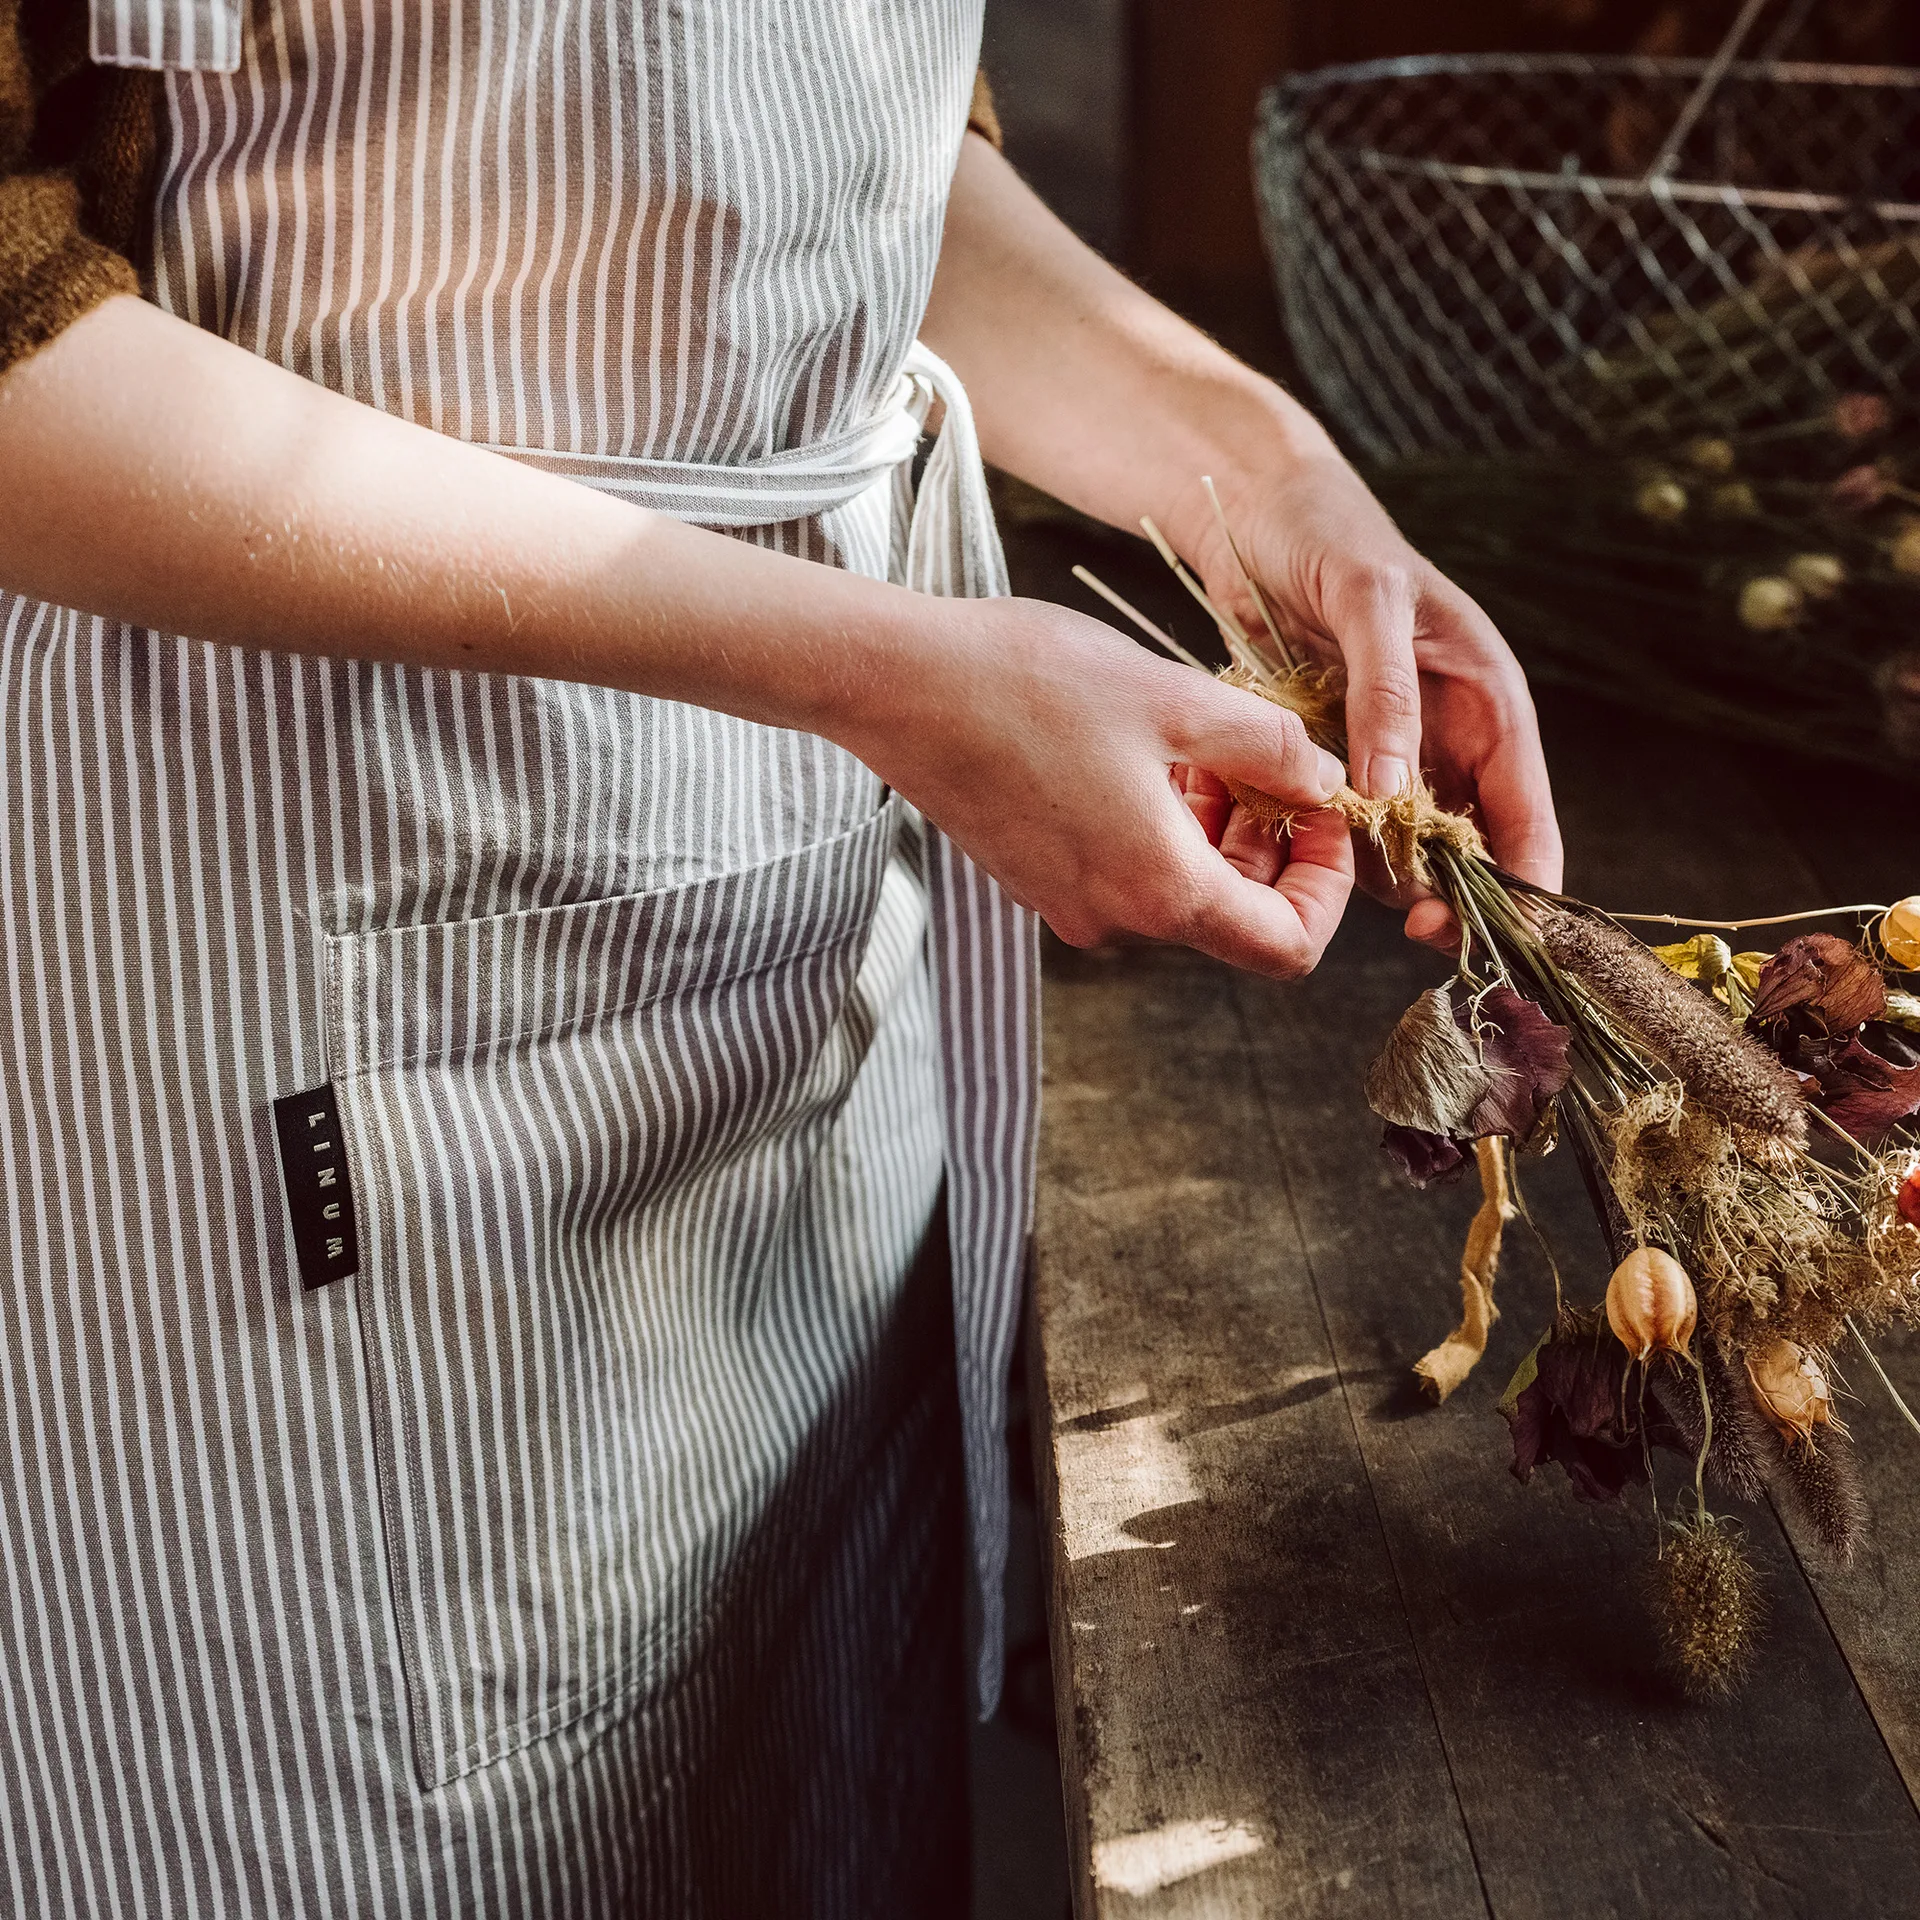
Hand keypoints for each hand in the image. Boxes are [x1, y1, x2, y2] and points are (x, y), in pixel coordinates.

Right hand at [843, 595, 1355, 977]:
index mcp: (1160, 889)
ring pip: (1180, 887)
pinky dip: (1160, 824)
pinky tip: (1148, 751)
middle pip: (1235, 917)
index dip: (1330, 887)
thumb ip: (1272, 749)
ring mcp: (1068, 901)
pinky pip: (1126, 868)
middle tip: (1275, 762)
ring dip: (1216, 828)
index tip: (1327, 813)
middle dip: (1273, 844)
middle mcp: (1114, 917)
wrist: (895, 683)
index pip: (1288, 946)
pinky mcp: (1034, 876)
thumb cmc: (1030, 682)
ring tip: (1208, 744)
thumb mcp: (1177, 699)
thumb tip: (1326, 781)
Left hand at [1171, 449, 1563, 946]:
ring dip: (1379, 870)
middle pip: (1468, 848)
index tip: (1500, 936)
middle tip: (1408, 921)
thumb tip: (1397, 797)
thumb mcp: (1367, 599)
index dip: (1520, 881)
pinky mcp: (1337, 754)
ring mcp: (1393, 750)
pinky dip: (1329, 841)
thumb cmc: (1329, 533)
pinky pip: (1346, 823)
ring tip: (1337, 865)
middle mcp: (1450, 735)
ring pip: (1404, 846)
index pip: (1526, 813)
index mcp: (1488, 698)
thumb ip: (1388, 693)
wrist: (1256, 508)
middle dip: (1446, 890)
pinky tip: (1294, 841)